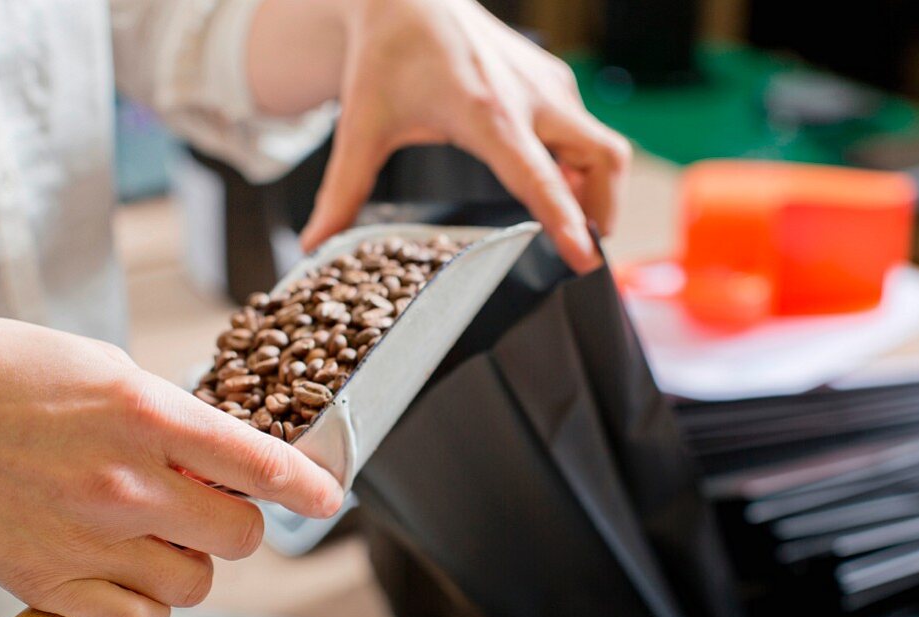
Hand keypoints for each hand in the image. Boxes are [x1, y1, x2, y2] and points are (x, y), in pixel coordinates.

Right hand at [0, 319, 341, 616]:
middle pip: (240, 535)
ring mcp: (88, 539)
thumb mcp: (110, 371)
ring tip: (160, 534)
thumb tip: (224, 459)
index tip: (326, 497)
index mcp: (148, 415)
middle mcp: (126, 483)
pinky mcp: (48, 582)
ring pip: (197, 585)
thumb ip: (174, 422)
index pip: (259, 463)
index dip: (307, 485)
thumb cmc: (5, 374)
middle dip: (240, 521)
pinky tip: (128, 569)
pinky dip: (147, 603)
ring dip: (193, 561)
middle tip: (213, 505)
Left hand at [248, 0, 629, 272]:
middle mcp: (528, 97)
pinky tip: (550, 176)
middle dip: (602, 210)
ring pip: (601, 145)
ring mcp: (547, 84)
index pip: (539, 177)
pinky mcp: (552, 79)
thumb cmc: (386, 57)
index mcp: (484, 114)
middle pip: (600, 159)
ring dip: (595, 187)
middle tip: (584, 247)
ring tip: (566, 216)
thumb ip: (342, 192)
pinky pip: (584, 128)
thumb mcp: (361, 128)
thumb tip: (315, 243)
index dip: (567, 221)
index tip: (586, 257)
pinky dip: (581, 161)